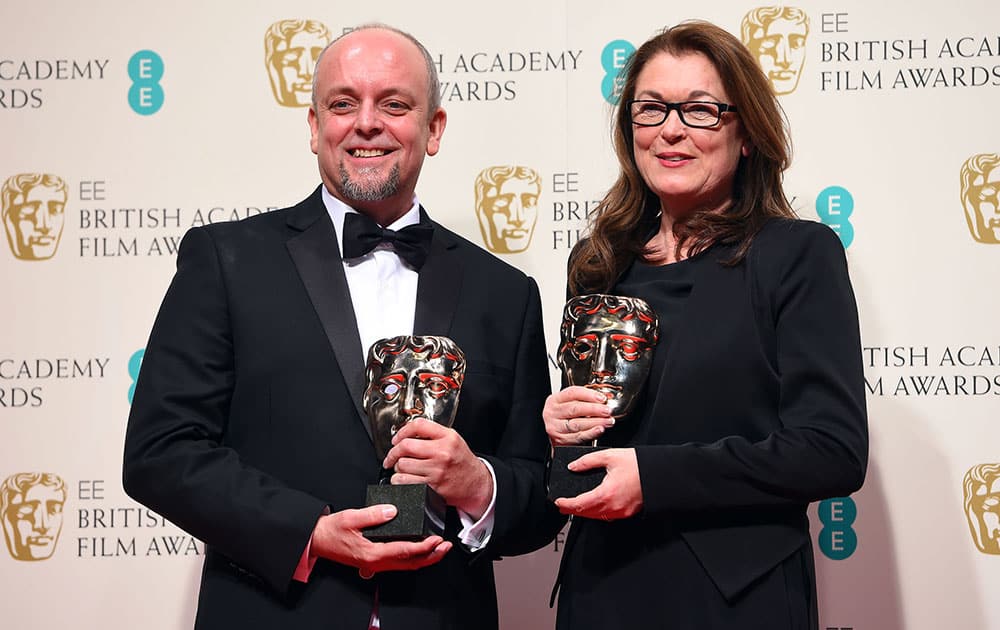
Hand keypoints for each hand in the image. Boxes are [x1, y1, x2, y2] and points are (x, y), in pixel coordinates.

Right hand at [310, 504, 451, 575]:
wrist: (317, 540)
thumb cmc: (331, 531)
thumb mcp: (350, 518)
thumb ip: (372, 515)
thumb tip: (391, 510)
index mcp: (372, 553)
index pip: (404, 551)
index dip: (423, 546)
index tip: (436, 539)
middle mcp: (377, 562)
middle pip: (410, 563)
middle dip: (432, 555)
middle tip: (446, 546)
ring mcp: (377, 564)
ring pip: (407, 565)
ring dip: (426, 558)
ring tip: (440, 548)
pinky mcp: (376, 560)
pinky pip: (400, 562)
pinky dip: (415, 557)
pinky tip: (421, 550)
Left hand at [383, 418, 492, 518]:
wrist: (476, 484)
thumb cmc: (462, 462)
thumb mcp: (453, 441)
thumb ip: (433, 435)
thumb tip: (407, 434)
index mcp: (448, 437)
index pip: (418, 425)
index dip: (402, 431)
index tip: (397, 438)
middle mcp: (442, 451)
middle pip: (406, 446)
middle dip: (394, 451)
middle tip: (392, 454)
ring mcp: (437, 468)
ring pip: (403, 464)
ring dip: (397, 466)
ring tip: (401, 467)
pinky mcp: (432, 484)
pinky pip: (405, 480)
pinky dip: (398, 479)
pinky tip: (402, 478)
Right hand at [543, 386, 614, 445]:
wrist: (551, 434)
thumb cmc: (563, 416)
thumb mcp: (567, 404)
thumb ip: (583, 400)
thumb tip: (603, 401)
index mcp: (555, 400)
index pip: (572, 393)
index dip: (589, 395)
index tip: (602, 398)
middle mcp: (553, 413)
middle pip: (575, 409)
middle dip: (594, 409)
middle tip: (607, 410)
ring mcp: (555, 427)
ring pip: (577, 424)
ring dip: (595, 422)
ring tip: (608, 421)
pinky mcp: (560, 440)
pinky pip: (578, 437)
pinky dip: (591, 433)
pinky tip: (599, 430)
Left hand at [554, 448, 642, 520]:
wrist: (660, 473)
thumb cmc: (639, 465)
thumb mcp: (610, 456)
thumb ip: (588, 461)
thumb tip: (573, 466)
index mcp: (606, 493)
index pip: (580, 504)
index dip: (566, 504)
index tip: (558, 501)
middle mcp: (613, 506)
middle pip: (587, 513)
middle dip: (572, 510)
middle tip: (562, 506)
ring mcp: (621, 511)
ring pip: (597, 517)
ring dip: (584, 513)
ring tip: (575, 507)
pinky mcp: (628, 512)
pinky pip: (608, 516)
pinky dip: (598, 513)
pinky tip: (595, 506)